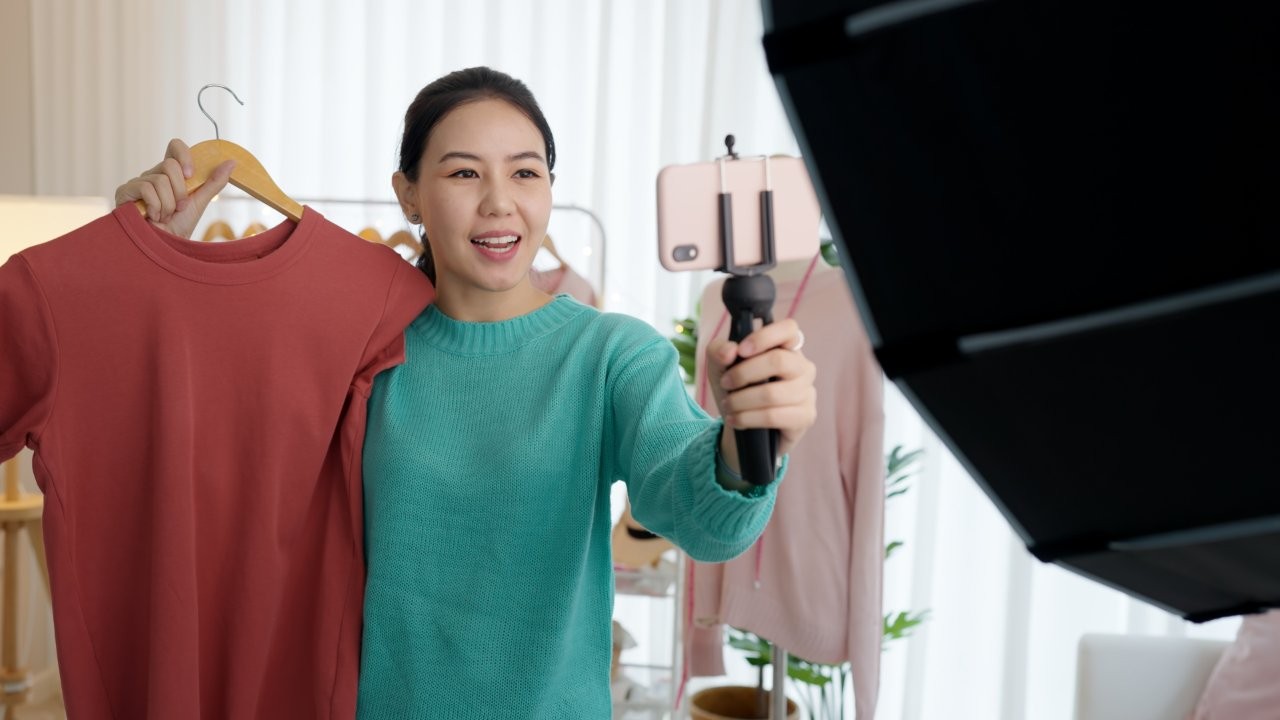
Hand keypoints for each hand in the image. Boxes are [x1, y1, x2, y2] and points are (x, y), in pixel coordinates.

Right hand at [114, 138, 233, 237]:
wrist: (166, 247)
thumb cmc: (180, 226)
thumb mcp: (200, 202)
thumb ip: (214, 182)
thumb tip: (232, 162)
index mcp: (170, 173)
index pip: (175, 147)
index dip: (184, 156)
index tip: (190, 175)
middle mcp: (152, 174)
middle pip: (170, 165)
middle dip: (180, 191)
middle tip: (178, 208)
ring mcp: (137, 182)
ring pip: (160, 180)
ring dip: (168, 204)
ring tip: (165, 216)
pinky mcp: (125, 192)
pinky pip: (145, 188)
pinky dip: (156, 207)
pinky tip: (153, 217)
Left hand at [704, 318, 816, 463]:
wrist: (744, 427)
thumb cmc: (737, 389)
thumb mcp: (720, 367)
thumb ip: (719, 351)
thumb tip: (730, 352)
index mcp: (787, 347)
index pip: (789, 329)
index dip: (764, 337)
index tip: (741, 350)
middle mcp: (803, 367)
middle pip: (779, 360)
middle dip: (744, 373)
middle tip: (726, 383)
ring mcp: (807, 392)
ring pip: (772, 393)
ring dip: (741, 401)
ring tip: (728, 405)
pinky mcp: (805, 417)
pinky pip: (774, 416)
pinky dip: (748, 418)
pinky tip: (736, 420)